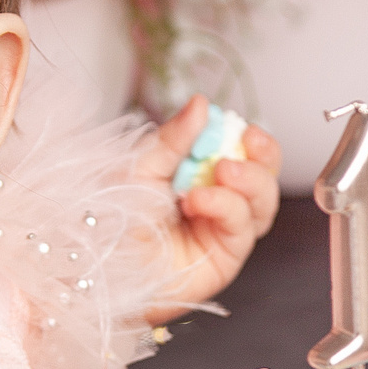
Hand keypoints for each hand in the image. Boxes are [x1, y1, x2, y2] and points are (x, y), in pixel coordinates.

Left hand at [135, 95, 281, 320]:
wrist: (103, 265)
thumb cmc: (116, 218)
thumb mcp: (141, 167)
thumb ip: (173, 138)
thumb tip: (201, 103)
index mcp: (202, 175)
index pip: (244, 153)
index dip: (254, 140)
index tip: (244, 127)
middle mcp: (221, 201)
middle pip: (264, 176)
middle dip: (263, 157)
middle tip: (246, 142)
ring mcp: (225, 230)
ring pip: (263, 201)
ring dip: (248, 180)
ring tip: (221, 171)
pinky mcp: (227, 257)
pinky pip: (242, 227)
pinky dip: (226, 207)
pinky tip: (199, 201)